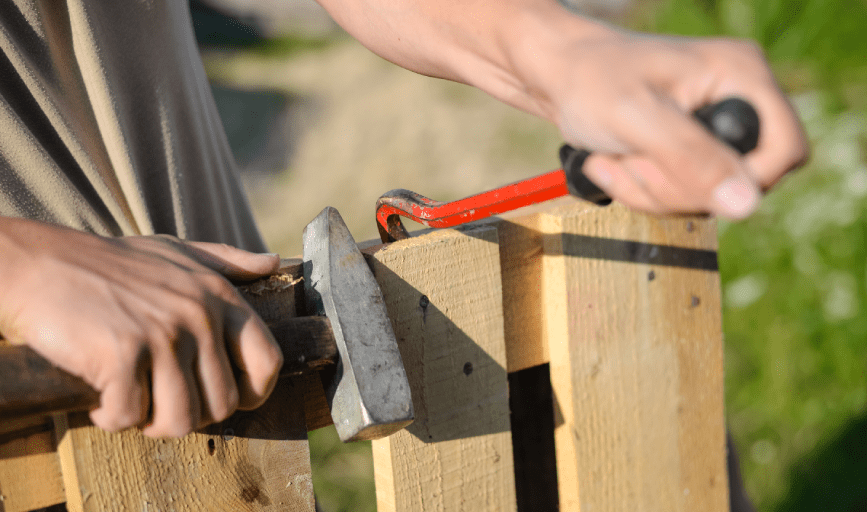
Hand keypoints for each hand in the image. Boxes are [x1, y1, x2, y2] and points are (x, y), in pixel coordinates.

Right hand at [0, 218, 282, 436]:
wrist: (41, 263)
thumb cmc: (111, 263)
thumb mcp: (177, 251)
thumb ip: (228, 261)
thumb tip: (273, 262)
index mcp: (219, 295)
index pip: (268, 362)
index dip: (252, 393)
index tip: (221, 399)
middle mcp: (198, 315)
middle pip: (222, 404)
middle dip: (189, 413)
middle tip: (156, 398)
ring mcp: (162, 334)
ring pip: (181, 420)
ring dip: (150, 422)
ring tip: (129, 398)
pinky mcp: (122, 354)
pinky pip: (129, 417)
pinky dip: (110, 416)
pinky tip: (99, 394)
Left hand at [512, 22, 808, 217]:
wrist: (551, 75)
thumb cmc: (588, 79)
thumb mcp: (637, 118)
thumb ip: (691, 158)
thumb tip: (746, 203)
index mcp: (739, 75)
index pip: (786, 149)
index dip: (746, 181)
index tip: (694, 181)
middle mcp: (733, 99)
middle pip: (741, 184)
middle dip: (677, 185)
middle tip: (633, 158)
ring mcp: (709, 127)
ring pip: (704, 197)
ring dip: (650, 189)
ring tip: (615, 156)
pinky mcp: (684, 149)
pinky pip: (678, 195)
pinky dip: (640, 189)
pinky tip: (613, 162)